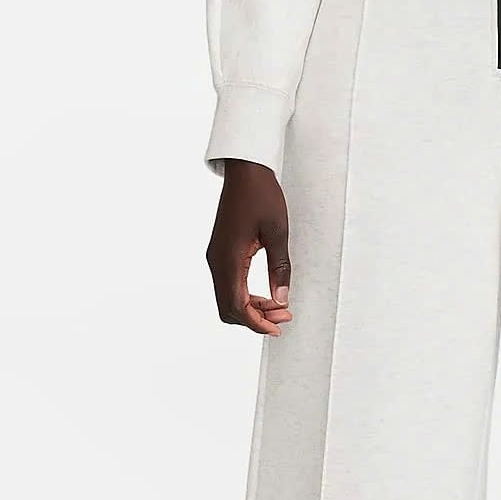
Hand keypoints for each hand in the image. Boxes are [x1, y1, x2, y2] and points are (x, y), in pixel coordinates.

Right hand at [206, 160, 293, 334]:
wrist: (245, 171)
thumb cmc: (261, 195)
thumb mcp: (278, 231)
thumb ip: (280, 267)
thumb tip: (282, 299)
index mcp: (228, 258)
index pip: (236, 305)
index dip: (256, 323)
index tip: (276, 328)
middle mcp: (217, 261)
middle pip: (229, 308)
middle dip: (255, 319)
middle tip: (283, 317)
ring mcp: (216, 257)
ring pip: (228, 298)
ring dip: (251, 308)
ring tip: (279, 306)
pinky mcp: (220, 253)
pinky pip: (229, 285)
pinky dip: (246, 295)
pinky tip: (267, 294)